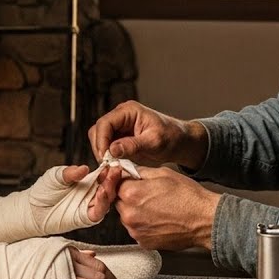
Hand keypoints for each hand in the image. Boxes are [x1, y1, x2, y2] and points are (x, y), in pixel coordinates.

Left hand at [0, 164, 116, 243]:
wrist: (32, 209)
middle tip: (115, 170)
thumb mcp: (57, 176)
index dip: (109, 170)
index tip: (113, 163)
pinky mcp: (85, 218)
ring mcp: (89, 206)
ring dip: (110, 190)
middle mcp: (91, 194)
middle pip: (108, 187)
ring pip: (106, 200)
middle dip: (113, 179)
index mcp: (87, 182)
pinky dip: (101, 204)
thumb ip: (71, 173)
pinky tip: (101, 194)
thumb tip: (85, 168)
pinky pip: (97, 213)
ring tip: (108, 181)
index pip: (103, 175)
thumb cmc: (44, 190)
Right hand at [87, 100, 207, 168]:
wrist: (180, 142)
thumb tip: (112, 150)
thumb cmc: (172, 137)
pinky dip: (108, 157)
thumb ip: (133, 145)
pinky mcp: (120, 138)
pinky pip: (106, 147)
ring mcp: (119, 127)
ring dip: (102, 153)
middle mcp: (121, 117)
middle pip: (98, 130)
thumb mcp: (154, 142)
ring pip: (99, 139)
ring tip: (112, 167)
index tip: (105, 158)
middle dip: (100, 148)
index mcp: (128, 111)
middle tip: (107, 166)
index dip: (101, 141)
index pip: (104, 123)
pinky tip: (115, 167)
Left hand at [116, 166, 219, 250]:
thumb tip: (127, 171)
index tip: (134, 182)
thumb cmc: (188, 196)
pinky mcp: (143, 242)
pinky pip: (136, 230)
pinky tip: (158, 220)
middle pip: (119, 201)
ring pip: (127, 217)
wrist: (204, 220)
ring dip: (136, 212)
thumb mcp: (163, 173)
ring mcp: (136, 231)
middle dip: (129, 197)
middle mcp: (129, 214)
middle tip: (149, 195)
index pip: (116, 184)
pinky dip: (143, 225)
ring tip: (156, 208)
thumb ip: (139, 171)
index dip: (126, 181)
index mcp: (132, 194)